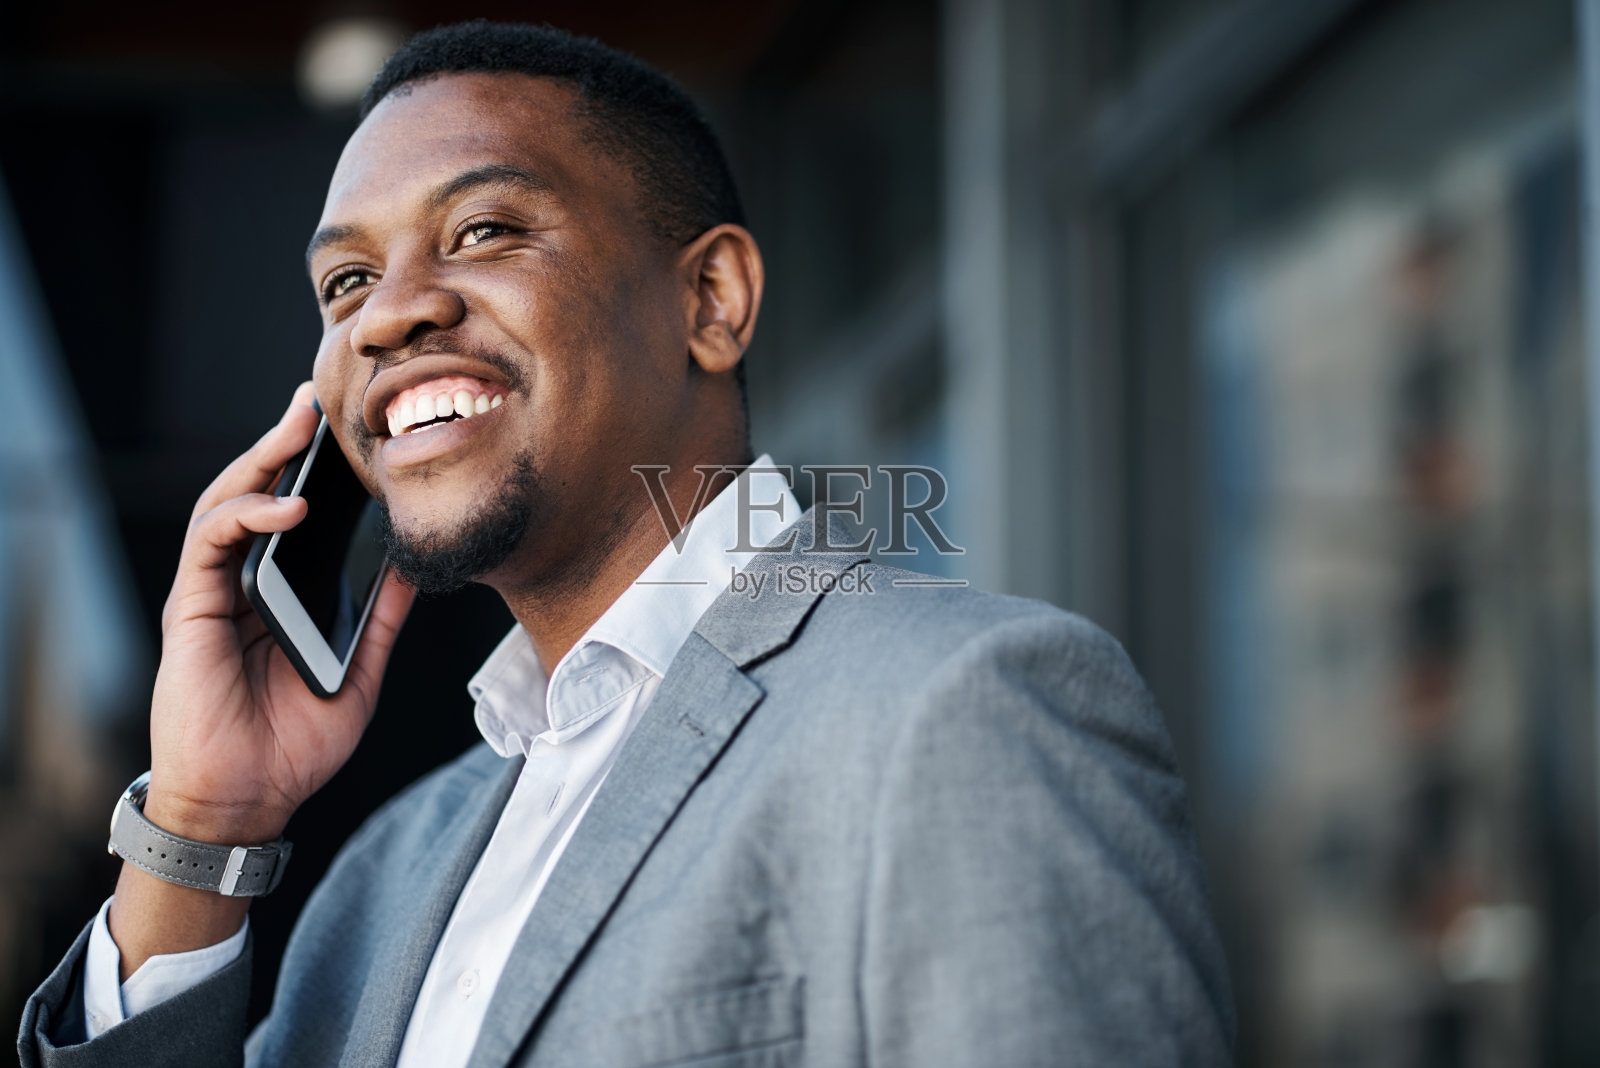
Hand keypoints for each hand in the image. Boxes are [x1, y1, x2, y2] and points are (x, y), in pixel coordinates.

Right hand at [145, 382, 413, 843]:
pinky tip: (290, 504)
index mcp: (280, 593)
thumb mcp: (361, 670)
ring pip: (228, 502)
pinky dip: (249, 513)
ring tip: (301, 427)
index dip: (315, 471)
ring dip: (262, 459)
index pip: (293, 516)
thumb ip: (383, 618)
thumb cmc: (294, 742)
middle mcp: (243, 583)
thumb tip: (415, 565)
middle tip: (318, 401)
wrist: (246, 798)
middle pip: (257, 493)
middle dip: (285, 443)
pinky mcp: (191, 606)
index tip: (351, 432)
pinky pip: (212, 542)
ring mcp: (213, 591)